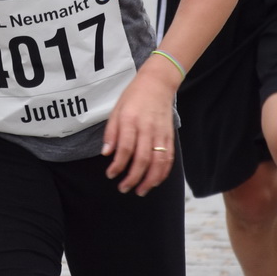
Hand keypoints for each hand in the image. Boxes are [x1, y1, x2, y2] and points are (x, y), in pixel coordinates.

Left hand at [101, 66, 178, 194]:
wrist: (157, 84)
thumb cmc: (133, 97)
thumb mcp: (116, 110)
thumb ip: (111, 133)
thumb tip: (106, 153)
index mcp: (131, 120)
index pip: (125, 148)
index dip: (118, 165)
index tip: (110, 175)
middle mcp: (147, 128)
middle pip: (142, 159)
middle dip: (133, 178)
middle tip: (123, 188)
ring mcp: (161, 133)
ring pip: (158, 162)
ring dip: (150, 180)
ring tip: (140, 191)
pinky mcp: (170, 136)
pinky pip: (169, 158)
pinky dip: (163, 173)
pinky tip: (155, 182)